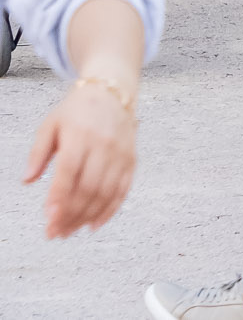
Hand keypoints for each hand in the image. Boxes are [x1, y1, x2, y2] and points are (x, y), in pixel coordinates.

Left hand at [23, 80, 135, 238]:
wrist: (113, 92)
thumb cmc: (78, 110)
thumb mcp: (50, 125)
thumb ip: (38, 153)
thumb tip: (28, 180)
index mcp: (80, 135)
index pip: (69, 171)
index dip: (59, 197)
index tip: (49, 218)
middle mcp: (104, 145)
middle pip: (88, 187)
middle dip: (71, 214)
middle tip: (55, 232)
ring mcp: (120, 153)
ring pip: (106, 193)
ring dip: (87, 216)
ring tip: (69, 231)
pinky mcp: (131, 160)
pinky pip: (123, 190)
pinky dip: (110, 210)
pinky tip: (94, 224)